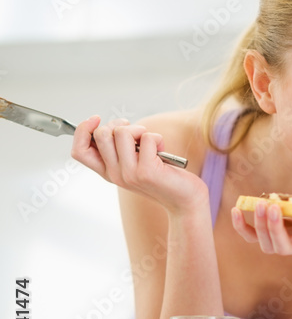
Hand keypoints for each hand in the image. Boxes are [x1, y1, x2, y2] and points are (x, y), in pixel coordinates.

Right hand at [71, 116, 205, 212]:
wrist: (185, 200)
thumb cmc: (164, 176)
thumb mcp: (136, 162)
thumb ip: (121, 148)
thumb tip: (113, 125)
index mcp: (108, 171)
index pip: (79, 151)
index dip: (82, 130)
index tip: (96, 118)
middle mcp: (115, 174)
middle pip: (100, 135)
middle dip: (119, 124)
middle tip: (136, 132)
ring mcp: (129, 174)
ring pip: (121, 133)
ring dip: (140, 130)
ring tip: (151, 143)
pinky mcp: (146, 172)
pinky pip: (147, 138)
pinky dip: (158, 138)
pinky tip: (162, 151)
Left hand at [230, 202, 291, 257]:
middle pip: (285, 246)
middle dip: (277, 228)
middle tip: (272, 207)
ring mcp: (282, 244)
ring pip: (267, 243)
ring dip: (259, 226)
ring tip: (259, 205)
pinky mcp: (268, 237)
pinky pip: (250, 236)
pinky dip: (241, 227)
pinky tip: (235, 210)